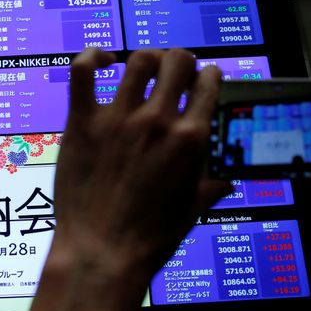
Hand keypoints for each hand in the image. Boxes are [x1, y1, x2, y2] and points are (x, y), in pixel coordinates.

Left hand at [14, 49, 229, 310]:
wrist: (102, 253)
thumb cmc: (150, 238)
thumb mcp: (192, 210)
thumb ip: (211, 186)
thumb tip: (227, 181)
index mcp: (191, 139)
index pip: (208, 83)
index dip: (207, 76)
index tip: (202, 80)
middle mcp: (158, 121)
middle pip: (177, 62)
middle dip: (180, 62)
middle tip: (174, 73)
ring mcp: (119, 119)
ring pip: (139, 61)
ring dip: (146, 60)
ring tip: (144, 69)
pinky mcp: (83, 122)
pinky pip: (83, 71)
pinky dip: (93, 57)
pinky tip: (103, 62)